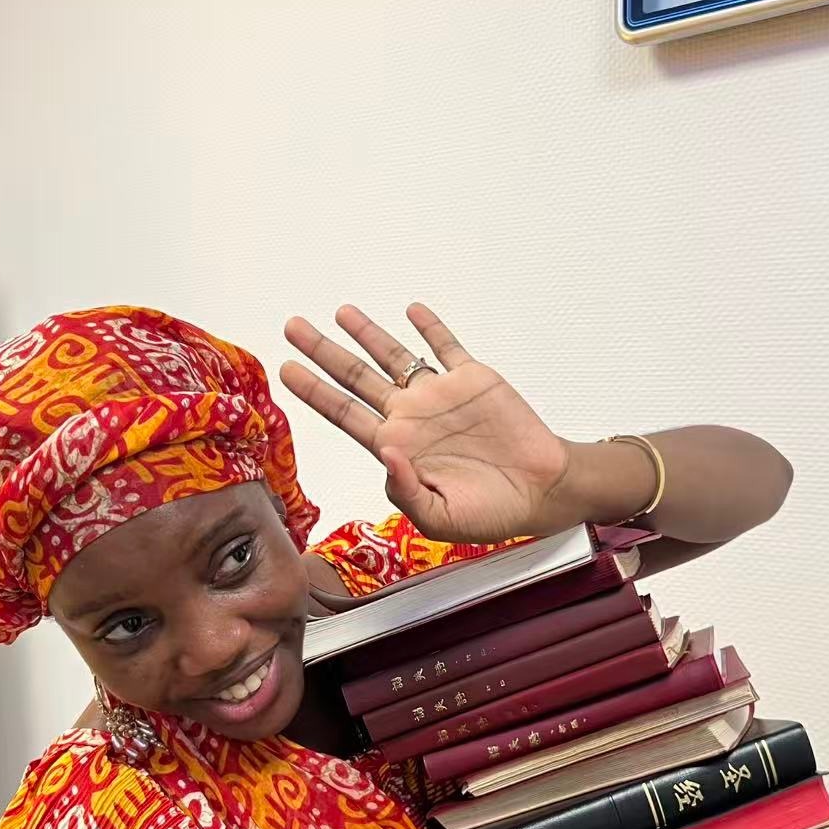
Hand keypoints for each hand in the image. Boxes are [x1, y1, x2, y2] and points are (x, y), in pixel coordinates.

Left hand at [279, 304, 597, 543]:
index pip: (344, 413)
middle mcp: (411, 417)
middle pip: (356, 377)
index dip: (313, 391)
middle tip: (293, 327)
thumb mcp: (440, 517)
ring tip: (341, 312)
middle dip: (323, 351)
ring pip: (394, 356)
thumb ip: (406, 491)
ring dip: (367, 333)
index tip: (286, 370)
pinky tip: (411, 310)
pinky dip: (429, 327)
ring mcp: (439, 395)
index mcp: (396, 448)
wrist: (542, 491)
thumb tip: (385, 454)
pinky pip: (446, 346)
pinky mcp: (473, 380)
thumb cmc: (490, 513)